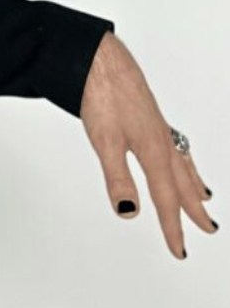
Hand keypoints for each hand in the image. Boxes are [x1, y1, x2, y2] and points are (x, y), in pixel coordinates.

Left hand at [79, 31, 215, 258]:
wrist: (100, 57)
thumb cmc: (101, 94)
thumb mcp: (104, 142)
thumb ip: (118, 178)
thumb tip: (130, 214)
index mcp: (153, 151)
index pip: (165, 198)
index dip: (171, 227)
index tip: (179, 250)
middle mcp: (161, 140)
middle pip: (181, 183)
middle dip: (192, 209)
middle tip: (208, 229)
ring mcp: (157, 126)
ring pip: (182, 162)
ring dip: (192, 184)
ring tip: (203, 198)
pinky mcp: (149, 115)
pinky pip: (175, 146)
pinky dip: (183, 160)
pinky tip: (177, 157)